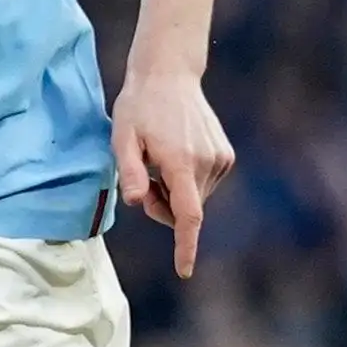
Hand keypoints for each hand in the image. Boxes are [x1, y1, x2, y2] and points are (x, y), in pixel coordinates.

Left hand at [112, 71, 234, 278]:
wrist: (169, 76)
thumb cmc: (138, 107)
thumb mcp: (121, 137)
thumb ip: (129, 172)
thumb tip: (134, 201)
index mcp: (181, 162)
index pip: (188, 215)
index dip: (186, 246)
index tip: (185, 270)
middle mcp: (208, 164)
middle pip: (185, 210)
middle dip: (161, 205)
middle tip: (142, 176)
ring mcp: (221, 160)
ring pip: (194, 199)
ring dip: (173, 192)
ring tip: (158, 159)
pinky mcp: (226, 156)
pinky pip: (202, 185)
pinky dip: (186, 182)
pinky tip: (174, 154)